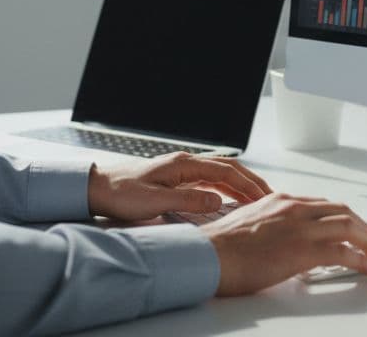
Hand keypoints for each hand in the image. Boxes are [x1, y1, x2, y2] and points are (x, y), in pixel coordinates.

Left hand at [86, 152, 271, 220]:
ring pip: (219, 174)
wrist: (96, 188)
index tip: (264, 196)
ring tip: (256, 199)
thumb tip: (217, 200)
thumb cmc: (119, 193)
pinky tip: (229, 200)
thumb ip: (187, 201)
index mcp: (182, 165)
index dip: (247, 184)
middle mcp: (184, 163)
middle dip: (250, 181)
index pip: (225, 171)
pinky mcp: (174, 180)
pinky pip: (208, 181)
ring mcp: (180, 171)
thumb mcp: (154, 202)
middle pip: (227, 169)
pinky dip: (224, 189)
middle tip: (269, 196)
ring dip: (239, 185)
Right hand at [201, 193, 366, 295]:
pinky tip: (366, 267)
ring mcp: (301, 228)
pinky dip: (361, 260)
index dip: (343, 217)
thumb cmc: (221, 246)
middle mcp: (294, 208)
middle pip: (343, 211)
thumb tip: (283, 239)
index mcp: (281, 200)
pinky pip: (344, 252)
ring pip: (349, 226)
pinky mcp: (303, 250)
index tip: (351, 228)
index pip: (323, 204)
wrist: (209, 255)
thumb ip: (272, 224)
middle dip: (362, 226)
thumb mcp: (250, 222)